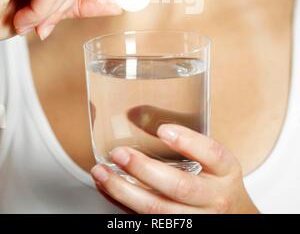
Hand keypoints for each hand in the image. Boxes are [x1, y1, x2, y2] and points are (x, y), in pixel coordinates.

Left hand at [91, 124, 259, 213]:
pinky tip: (107, 189)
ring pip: (158, 210)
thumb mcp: (214, 160)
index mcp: (225, 170)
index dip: (188, 142)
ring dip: (124, 191)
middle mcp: (213, 197)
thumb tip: (137, 114)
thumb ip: (187, 140)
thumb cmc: (217, 182)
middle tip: (120, 154)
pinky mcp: (178, 230)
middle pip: (180, 187)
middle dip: (145, 170)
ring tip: (101, 172)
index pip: (213, 154)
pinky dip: (122, 205)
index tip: (164, 130)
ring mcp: (196, 219)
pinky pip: (147, 220)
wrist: (233, 218)